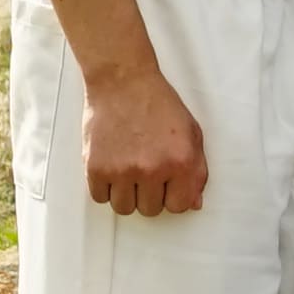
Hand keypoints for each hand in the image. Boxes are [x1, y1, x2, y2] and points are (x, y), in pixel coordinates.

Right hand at [76, 62, 206, 218]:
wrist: (124, 84)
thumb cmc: (160, 106)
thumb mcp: (192, 134)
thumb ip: (197, 171)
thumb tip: (194, 203)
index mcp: (181, 162)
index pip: (179, 206)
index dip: (174, 197)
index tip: (168, 186)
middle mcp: (153, 170)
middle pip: (150, 210)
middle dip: (150, 195)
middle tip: (147, 174)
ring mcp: (122, 170)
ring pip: (124, 208)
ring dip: (127, 195)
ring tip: (129, 173)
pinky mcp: (96, 168)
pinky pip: (100, 198)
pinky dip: (105, 189)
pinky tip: (112, 170)